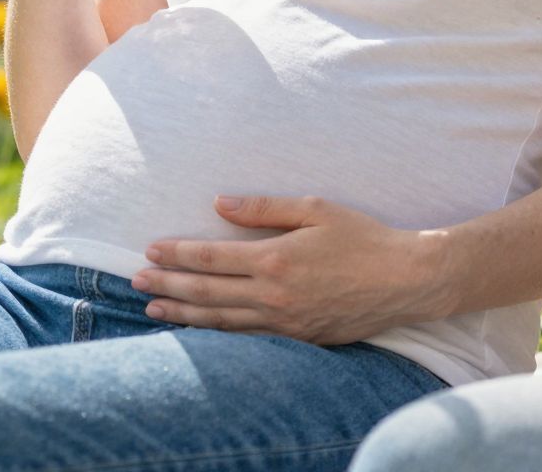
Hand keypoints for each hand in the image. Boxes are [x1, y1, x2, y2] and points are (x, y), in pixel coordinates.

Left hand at [133, 195, 454, 343]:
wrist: (405, 280)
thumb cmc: (364, 238)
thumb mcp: (317, 209)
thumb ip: (265, 208)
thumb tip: (220, 204)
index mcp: (276, 259)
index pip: (212, 258)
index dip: (177, 254)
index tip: (150, 250)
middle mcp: (273, 295)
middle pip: (207, 292)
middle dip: (168, 285)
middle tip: (136, 281)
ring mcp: (284, 322)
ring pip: (220, 321)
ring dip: (183, 313)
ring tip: (154, 308)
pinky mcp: (297, 337)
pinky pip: (246, 337)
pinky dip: (216, 333)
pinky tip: (200, 327)